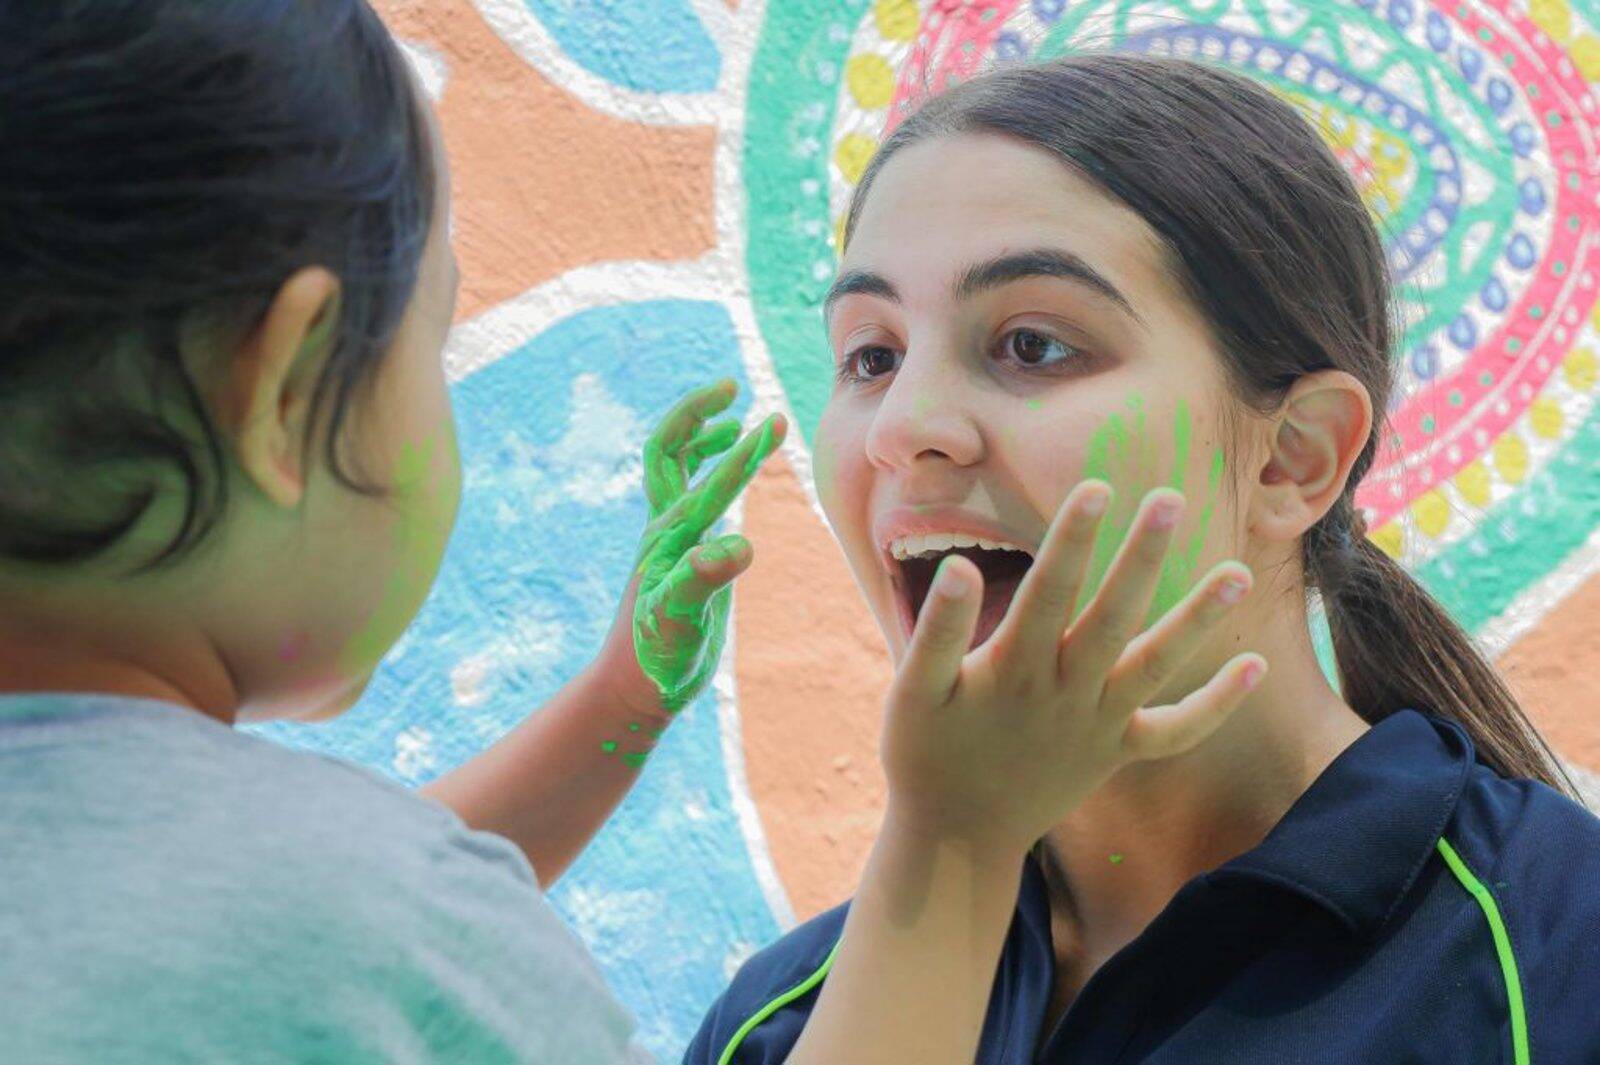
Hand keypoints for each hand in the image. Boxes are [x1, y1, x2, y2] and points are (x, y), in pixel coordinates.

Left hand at [590, 380, 786, 762]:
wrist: (635, 685)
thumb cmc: (656, 658)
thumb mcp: (680, 621)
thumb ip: (704, 581)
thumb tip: (739, 546)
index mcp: (668, 536)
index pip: (705, 480)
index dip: (740, 452)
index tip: (772, 424)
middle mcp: (665, 527)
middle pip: (669, 449)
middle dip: (697, 413)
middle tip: (732, 387)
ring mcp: (672, 539)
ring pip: (678, 469)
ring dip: (704, 437)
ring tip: (738, 421)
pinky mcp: (682, 554)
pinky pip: (694, 496)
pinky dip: (713, 475)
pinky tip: (735, 479)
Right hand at [881, 481, 1264, 848]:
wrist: (954, 834)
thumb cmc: (926, 751)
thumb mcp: (912, 692)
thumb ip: (940, 631)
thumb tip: (962, 565)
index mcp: (1011, 670)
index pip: (1048, 592)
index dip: (1071, 540)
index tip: (1097, 487)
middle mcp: (1063, 694)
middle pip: (1112, 618)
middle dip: (1141, 559)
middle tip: (1171, 500)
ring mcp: (1097, 726)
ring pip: (1155, 668)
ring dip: (1198, 621)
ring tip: (1239, 574)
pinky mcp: (1117, 753)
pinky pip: (1174, 733)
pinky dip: (1215, 707)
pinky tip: (1255, 667)